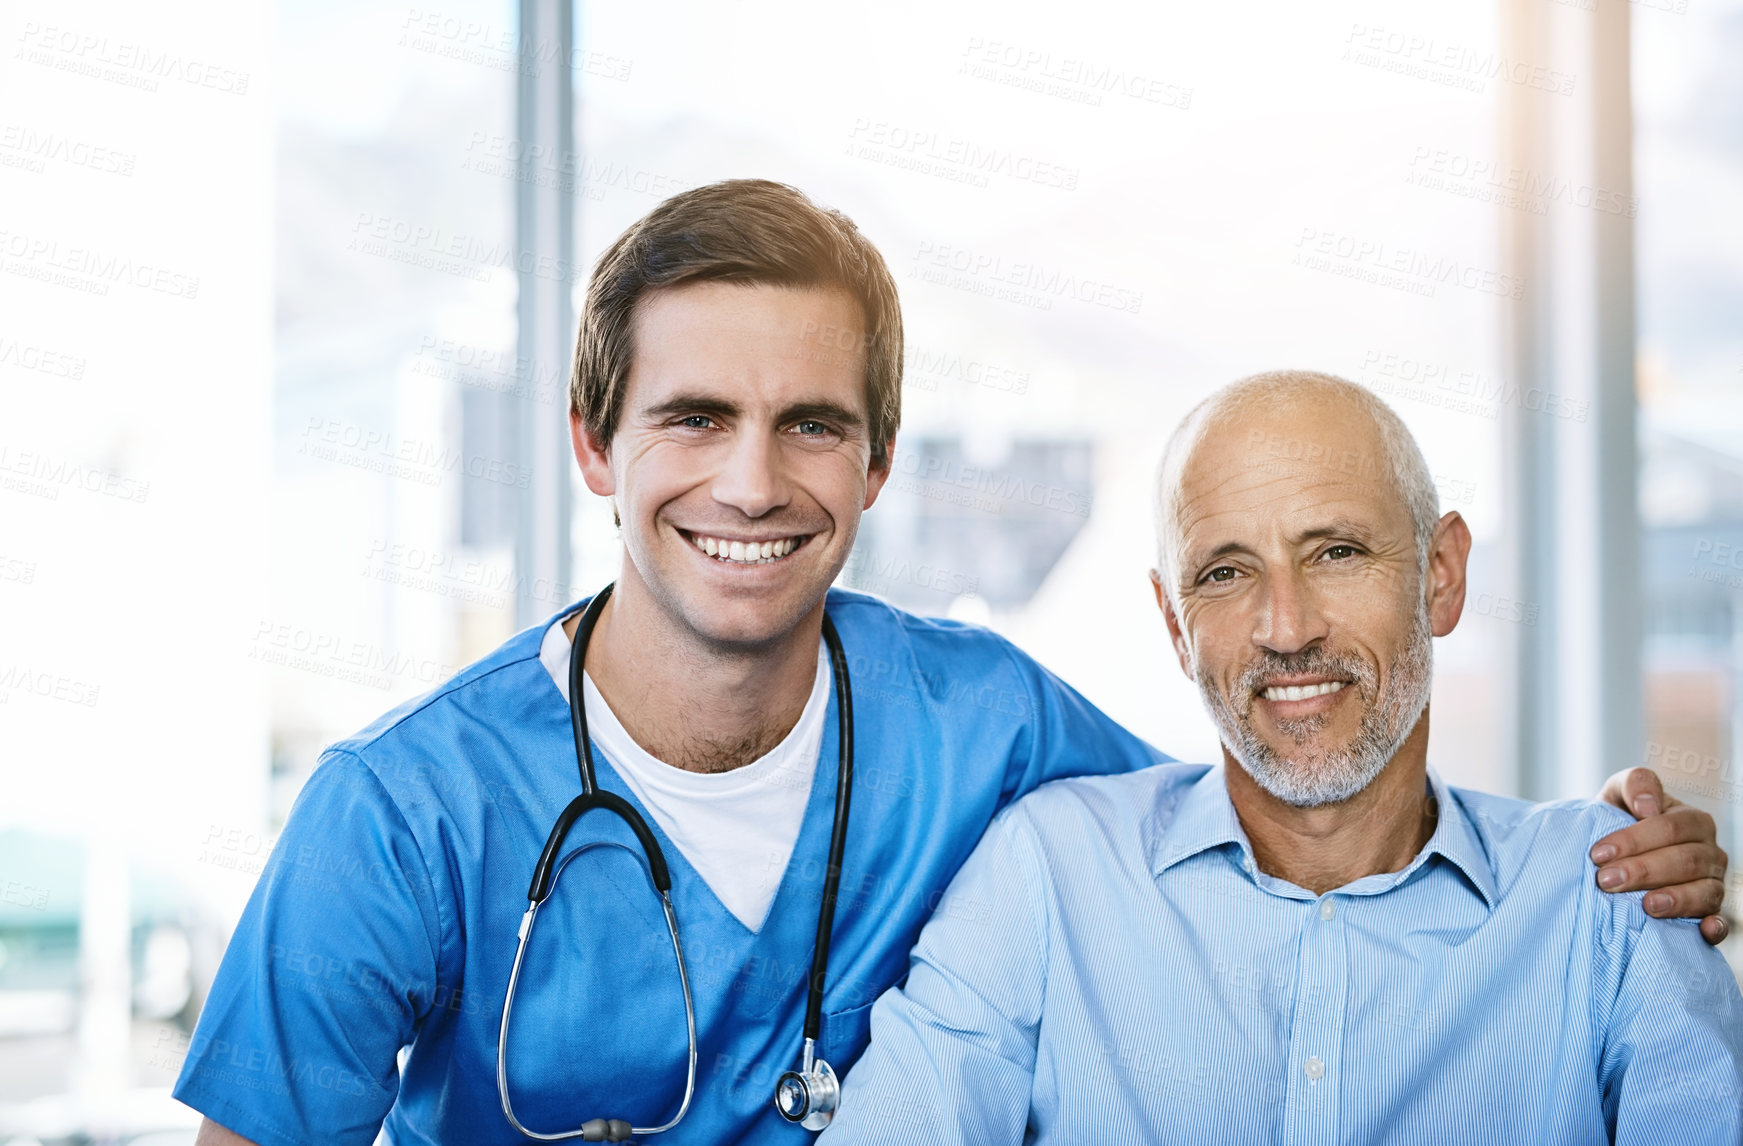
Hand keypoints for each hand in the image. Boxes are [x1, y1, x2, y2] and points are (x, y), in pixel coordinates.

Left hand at [1591, 767, 1728, 944]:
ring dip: (1676, 900)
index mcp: (1692, 820)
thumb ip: (1634, 784)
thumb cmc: (1618, 820)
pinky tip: (1703, 931)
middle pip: (1685, 861)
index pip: (1670, 828)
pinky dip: (1715, 927)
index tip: (1599, 853)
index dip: (1634, 840)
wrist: (1613, 853)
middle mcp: (1708, 852)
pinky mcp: (1710, 912)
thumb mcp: (1619, 794)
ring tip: (1647, 906)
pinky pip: (1720, 921)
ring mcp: (1713, 883)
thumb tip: (1647, 807)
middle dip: (1644, 871)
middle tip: (1606, 881)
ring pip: (1705, 892)